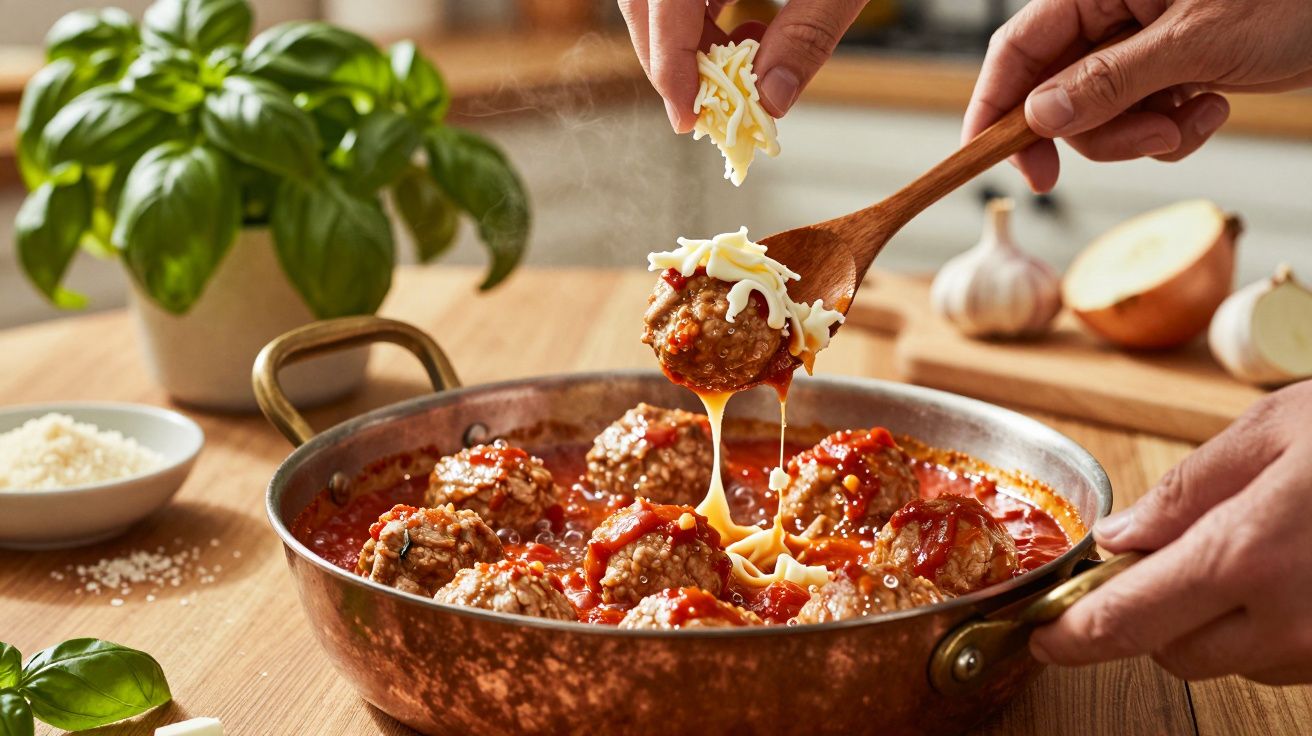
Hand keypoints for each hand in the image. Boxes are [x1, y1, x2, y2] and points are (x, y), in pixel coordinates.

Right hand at [618, 0, 867, 131]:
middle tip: (702, 105)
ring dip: (682, 35)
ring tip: (734, 66)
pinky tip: (740, 30)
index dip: (667, 61)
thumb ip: (808, 31)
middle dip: (668, 55)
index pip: (661, 1)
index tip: (686, 116)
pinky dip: (698, 9)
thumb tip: (771, 99)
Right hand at [963, 0, 1311, 192]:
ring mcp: (1139, 48)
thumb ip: (1110, 80)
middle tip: (1148, 140)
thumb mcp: (1195, 40)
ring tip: (1193, 117)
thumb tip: (1040, 116)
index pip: (1016, 48)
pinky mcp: (1167, 75)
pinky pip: (1139, 123)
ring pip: (1097, 119)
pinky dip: (1174, 131)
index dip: (994, 105)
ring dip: (1143, 135)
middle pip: (1054, 95)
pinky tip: (1212, 107)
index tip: (989, 157)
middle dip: (1098, 132)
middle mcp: (1111, 16)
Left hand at [1030, 379, 1311, 683]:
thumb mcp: (1275, 428)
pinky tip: (1295, 568)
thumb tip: (1122, 538)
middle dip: (1149, 615)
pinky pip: (1290, 659)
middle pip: (1173, 654)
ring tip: (1253, 546)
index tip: (1044, 637)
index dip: (1074, 637)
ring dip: (1215, 621)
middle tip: (1159, 559)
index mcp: (1250, 553)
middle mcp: (1292, 619)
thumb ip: (1188, 490)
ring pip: (1233, 662)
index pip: (1130, 621)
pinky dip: (1270, 626)